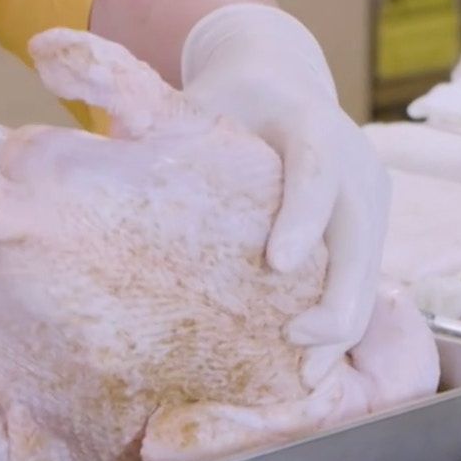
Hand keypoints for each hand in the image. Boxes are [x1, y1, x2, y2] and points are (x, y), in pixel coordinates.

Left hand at [180, 3, 391, 356]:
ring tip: (302, 378)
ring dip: (340, 328)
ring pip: (368, 275)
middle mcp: (355, 167)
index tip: (277, 263)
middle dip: (336, 299)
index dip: (302, 218)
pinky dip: (340, 327)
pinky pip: (363, 286)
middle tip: (294, 342)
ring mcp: (370, 204)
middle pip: (360, 240)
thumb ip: (155, 118)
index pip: (316, 170)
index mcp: (311, 126)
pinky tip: (307, 367)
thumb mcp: (197, 99)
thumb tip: (90, 122)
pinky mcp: (370, 234)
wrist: (282, 82)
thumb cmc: (229, 101)